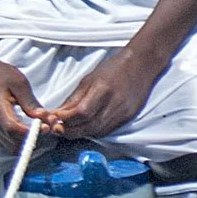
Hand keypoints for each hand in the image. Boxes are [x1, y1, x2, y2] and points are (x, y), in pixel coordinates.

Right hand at [0, 60, 54, 148]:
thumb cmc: (1, 75)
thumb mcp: (20, 83)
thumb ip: (31, 102)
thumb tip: (44, 118)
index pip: (13, 130)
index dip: (31, 133)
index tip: (46, 127)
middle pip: (15, 144)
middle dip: (35, 139)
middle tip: (49, 127)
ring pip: (13, 148)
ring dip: (30, 143)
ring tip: (42, 128)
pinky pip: (10, 144)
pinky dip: (23, 142)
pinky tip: (32, 130)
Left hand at [45, 43, 163, 142]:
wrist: (142, 64)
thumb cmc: (114, 68)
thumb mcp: (89, 78)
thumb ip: (74, 98)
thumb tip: (59, 113)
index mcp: (103, 90)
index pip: (81, 112)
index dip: (66, 119)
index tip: (54, 119)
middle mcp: (114, 104)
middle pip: (88, 126)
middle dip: (69, 131)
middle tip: (57, 129)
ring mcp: (122, 113)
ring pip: (96, 132)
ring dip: (79, 133)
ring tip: (68, 129)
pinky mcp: (127, 118)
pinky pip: (106, 131)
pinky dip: (92, 132)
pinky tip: (84, 128)